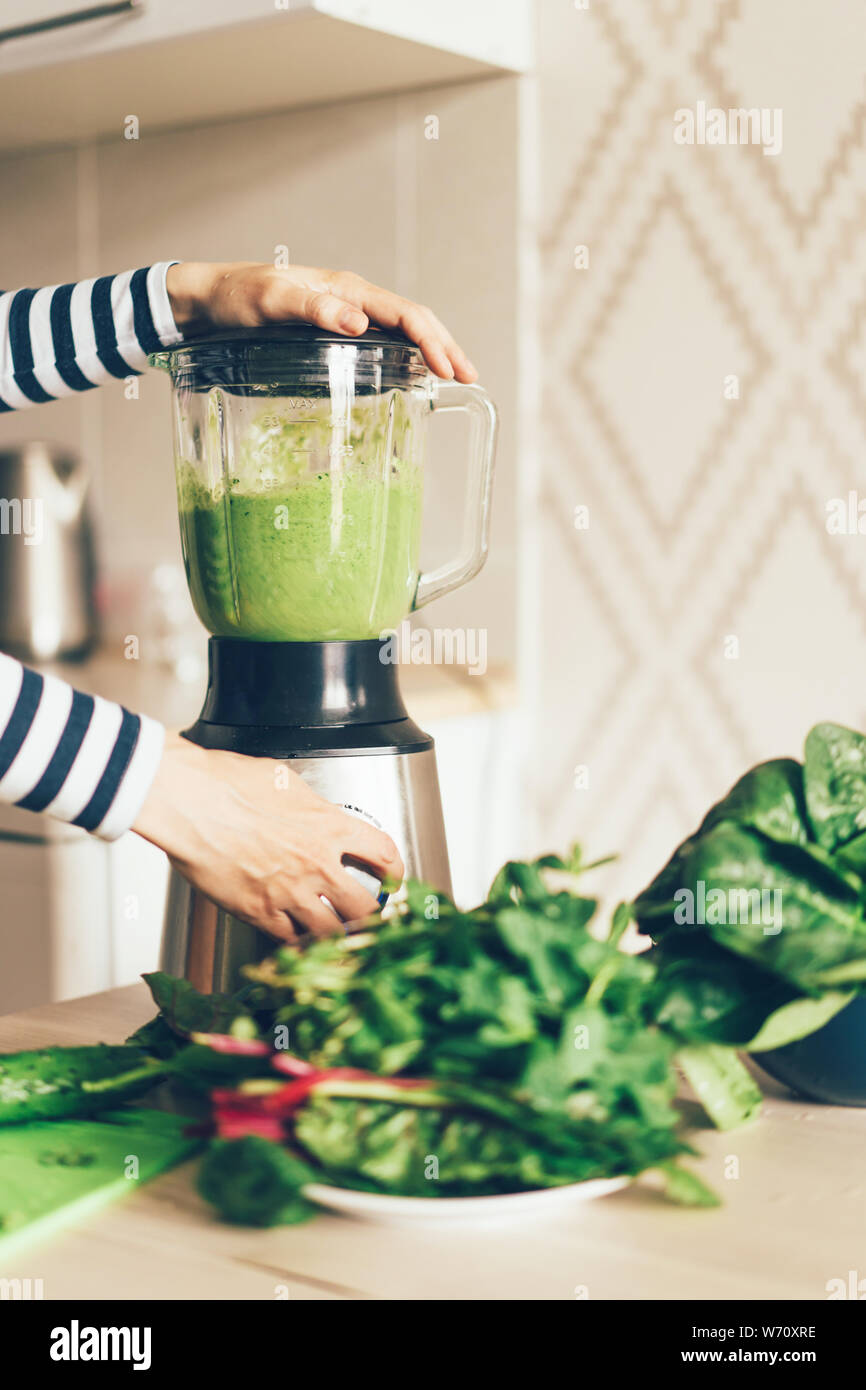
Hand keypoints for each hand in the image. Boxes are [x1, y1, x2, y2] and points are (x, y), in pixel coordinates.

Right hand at [133, 734, 402, 941]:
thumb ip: (310, 806)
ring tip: (336, 935)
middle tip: (369, 919)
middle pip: (366, 908)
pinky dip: (297, 942)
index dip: (395, 872)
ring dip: (336, 935)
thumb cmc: (229, 783)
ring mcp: (289, 893)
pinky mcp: (258, 912)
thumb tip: (314, 811)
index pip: (385, 855)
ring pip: (331, 932)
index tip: (392, 879)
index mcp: (330, 827)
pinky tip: (296, 936)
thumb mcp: (286, 782)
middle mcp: (318, 864)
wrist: (190, 802)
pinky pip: (289, 939)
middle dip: (371, 917)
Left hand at [166, 261, 476, 382]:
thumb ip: (312, 307)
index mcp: (347, 289)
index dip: (433, 341)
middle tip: (467, 378)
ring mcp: (345, 313)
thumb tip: (358, 322)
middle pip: (413, 320)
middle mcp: (352, 298)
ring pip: (401, 330)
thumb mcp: (270, 301)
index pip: (406, 313)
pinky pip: (382, 340)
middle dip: (444, 347)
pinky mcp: (335, 329)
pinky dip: (405, 355)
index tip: (450, 370)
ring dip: (430, 350)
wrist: (209, 298)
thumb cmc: (236, 296)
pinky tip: (411, 375)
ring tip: (451, 377)